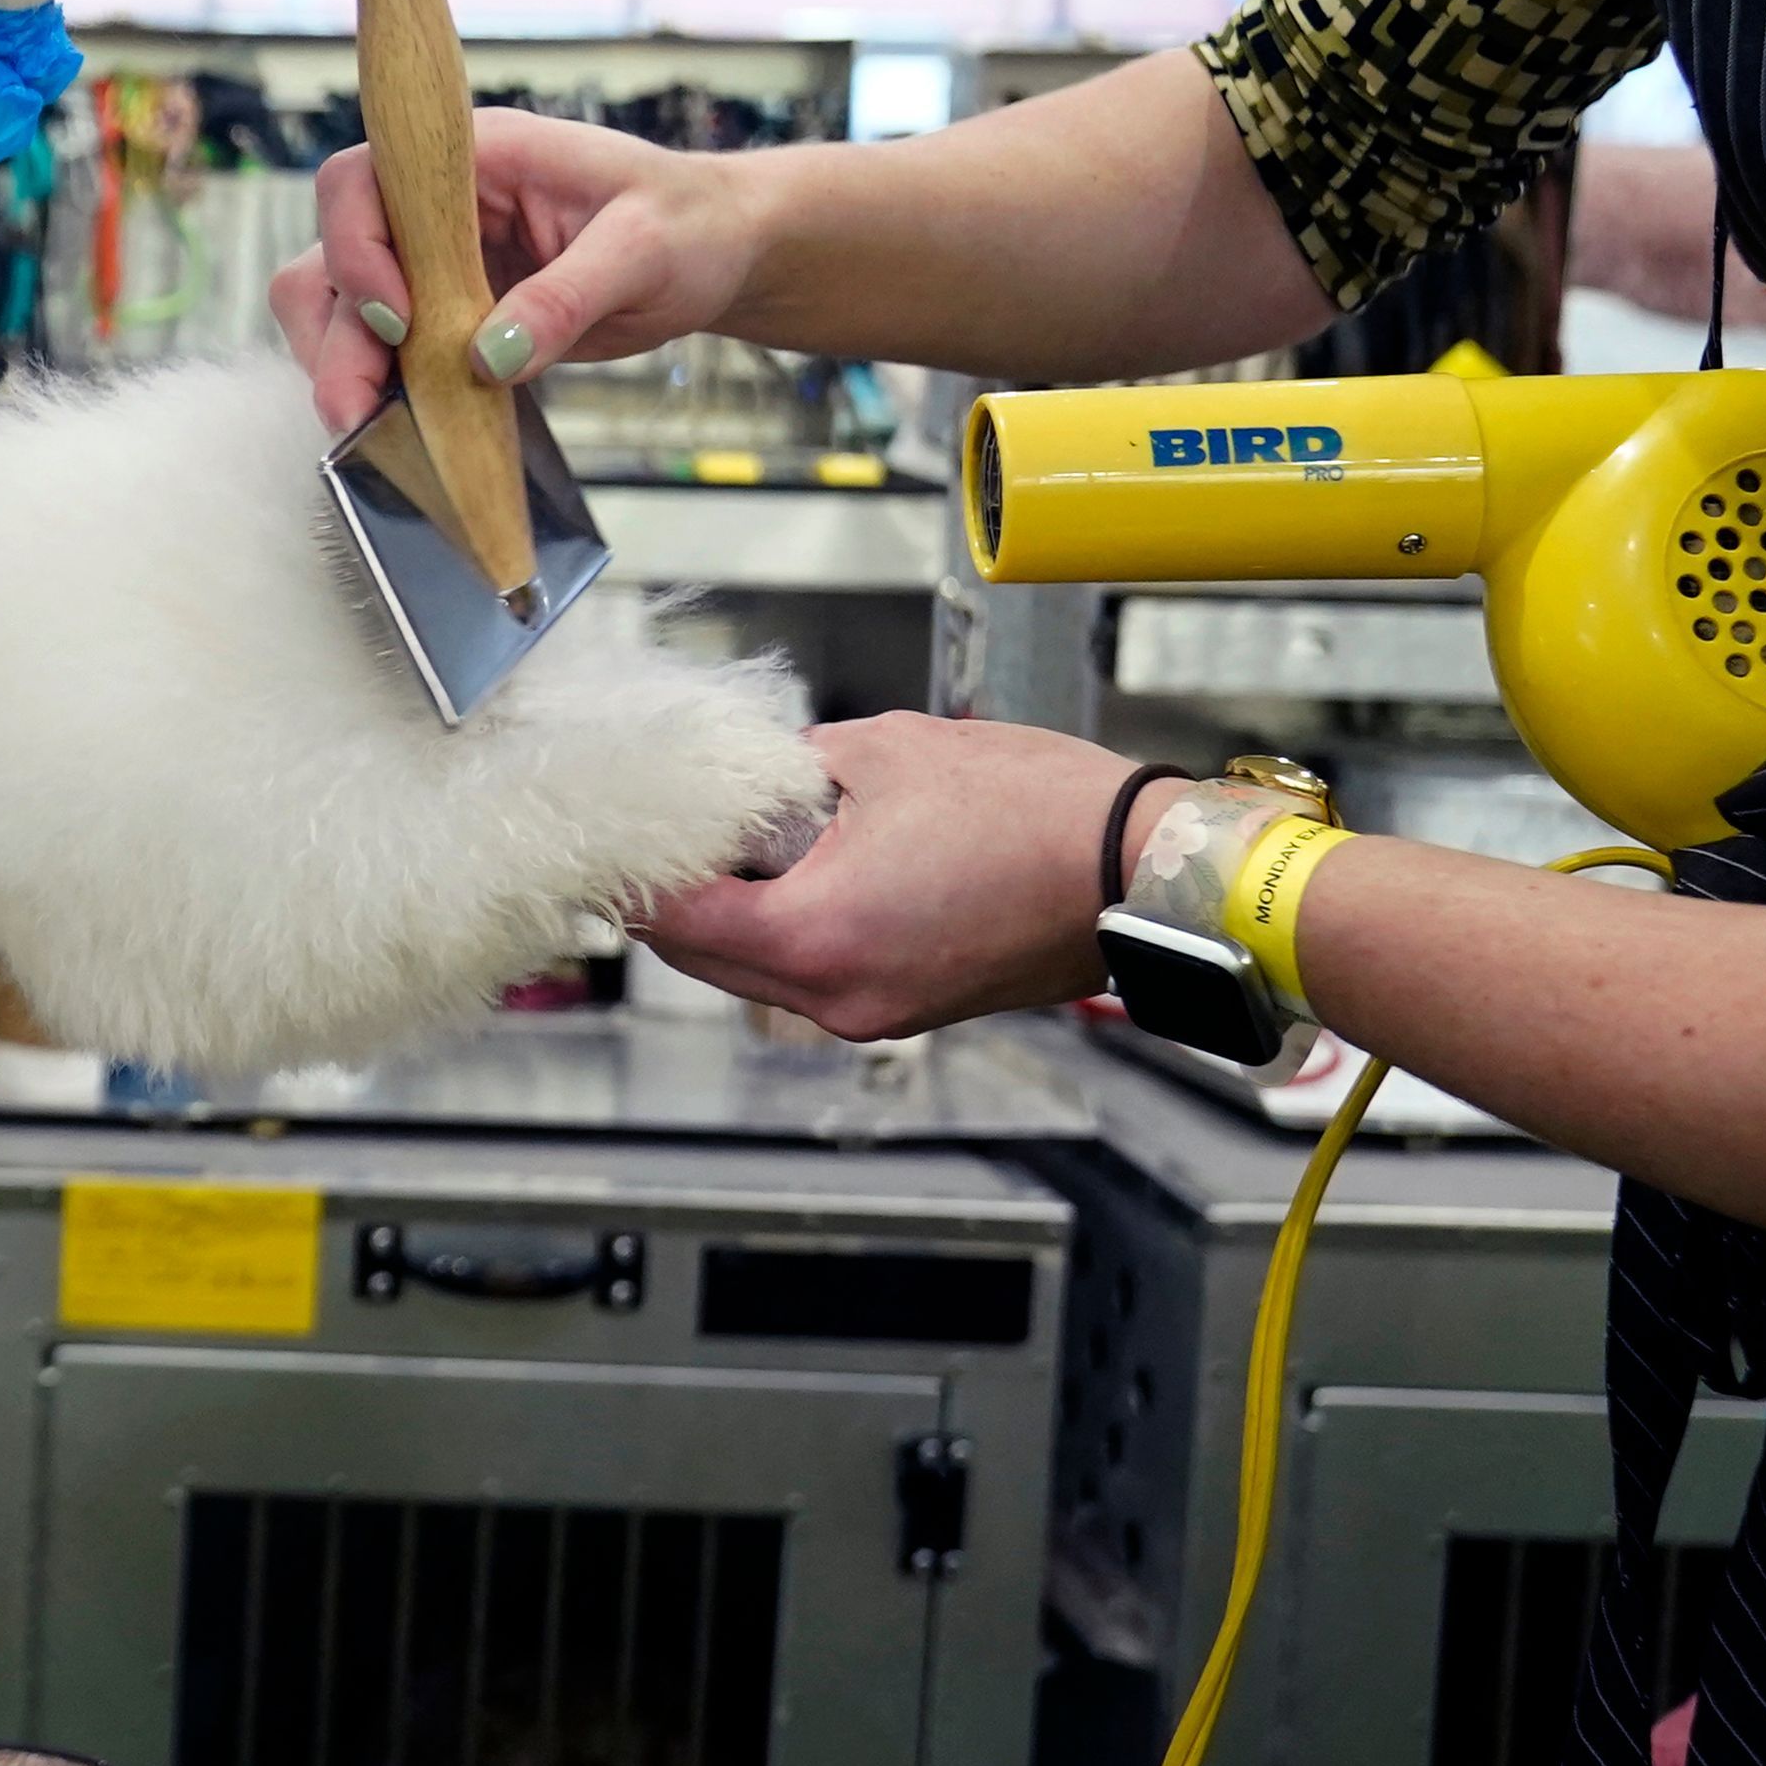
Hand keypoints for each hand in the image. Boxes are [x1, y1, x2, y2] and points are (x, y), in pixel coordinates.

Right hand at [270, 110, 766, 436]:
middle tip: (357, 409)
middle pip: (331, 255)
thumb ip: (566, 297)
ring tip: (369, 424)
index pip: (364, 181)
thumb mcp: (644, 250)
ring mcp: (432, 258)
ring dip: (340, 363)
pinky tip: (402, 422)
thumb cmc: (688, 224)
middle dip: (333, 334)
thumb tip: (488, 358)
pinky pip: (380, 346)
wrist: (715, 252)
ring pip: (336, 304)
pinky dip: (377, 384)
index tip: (401, 321)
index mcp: (474, 157)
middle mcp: (434, 204)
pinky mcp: (442, 310)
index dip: (358, 249)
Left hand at [636, 713, 1127, 1037]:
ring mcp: (876, 1012)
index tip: (620, 829)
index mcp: (814, 936)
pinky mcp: (912, 1008)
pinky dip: (792, 932)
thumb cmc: (1038, 812)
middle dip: (678, 895)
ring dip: (736, 915)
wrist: (1145, 870)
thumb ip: (793, 768)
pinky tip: (800, 872)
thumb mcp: (884, 753)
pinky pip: (816, 976)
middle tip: (667, 831)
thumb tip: (752, 774)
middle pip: (704, 955)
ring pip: (757, 971)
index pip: (674, 915)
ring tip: (738, 843)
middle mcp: (837, 995)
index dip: (638, 868)